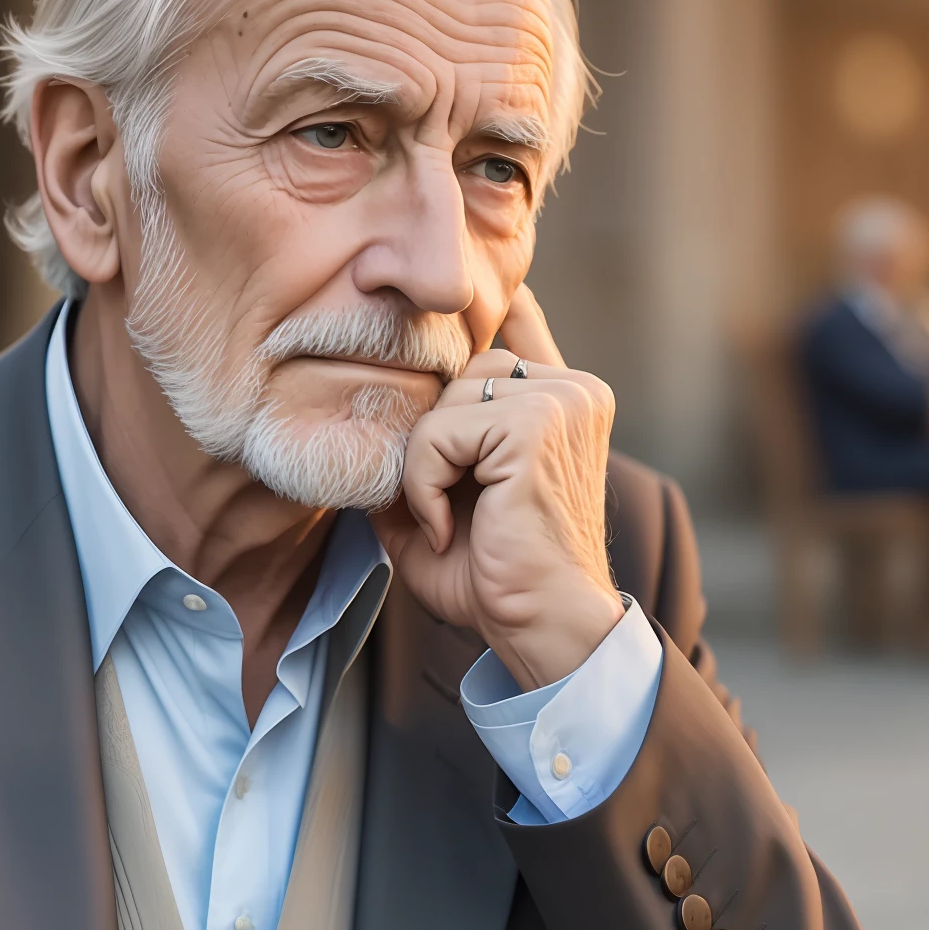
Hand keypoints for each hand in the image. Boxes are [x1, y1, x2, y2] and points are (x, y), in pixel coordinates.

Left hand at [373, 288, 622, 690]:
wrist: (544, 627)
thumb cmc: (498, 579)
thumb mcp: (444, 505)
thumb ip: (415, 454)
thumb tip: (355, 415)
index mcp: (564, 399)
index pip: (510, 327)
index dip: (475, 320)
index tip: (428, 302)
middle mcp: (573, 390)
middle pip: (459, 368)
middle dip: (430, 439)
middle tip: (440, 509)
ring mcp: (562, 401)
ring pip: (445, 400)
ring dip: (424, 469)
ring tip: (446, 522)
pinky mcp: (537, 424)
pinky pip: (439, 432)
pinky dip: (425, 485)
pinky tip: (448, 527)